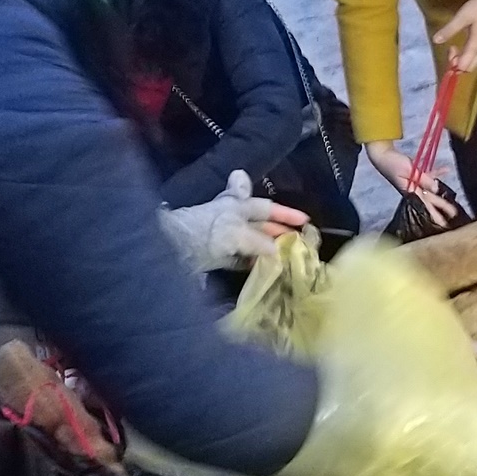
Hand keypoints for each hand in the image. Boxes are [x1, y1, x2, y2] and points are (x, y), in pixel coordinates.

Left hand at [158, 171, 309, 272]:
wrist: (171, 249)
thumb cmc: (205, 232)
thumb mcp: (236, 232)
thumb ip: (259, 240)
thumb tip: (276, 250)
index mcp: (237, 205)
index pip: (266, 207)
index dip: (285, 213)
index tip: (305, 220)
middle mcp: (231, 218)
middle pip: (260, 224)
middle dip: (279, 231)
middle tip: (301, 241)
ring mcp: (222, 238)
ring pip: (252, 241)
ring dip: (268, 248)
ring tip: (287, 257)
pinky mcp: (214, 257)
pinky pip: (239, 259)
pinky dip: (252, 264)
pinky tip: (263, 270)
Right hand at [366, 140, 457, 221]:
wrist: (383, 156)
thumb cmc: (393, 164)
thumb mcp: (409, 170)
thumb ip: (423, 179)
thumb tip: (436, 187)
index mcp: (411, 192)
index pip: (426, 206)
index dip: (435, 215)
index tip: (443, 224)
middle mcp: (414, 190)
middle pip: (431, 200)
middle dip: (442, 208)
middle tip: (454, 215)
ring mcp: (416, 183)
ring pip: (431, 191)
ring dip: (441, 196)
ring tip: (452, 204)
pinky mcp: (416, 174)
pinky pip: (429, 175)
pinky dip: (438, 172)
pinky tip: (447, 169)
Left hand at [432, 0, 476, 72]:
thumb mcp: (461, 17)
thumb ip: (449, 30)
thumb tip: (436, 40)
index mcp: (475, 46)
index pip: (464, 66)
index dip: (454, 63)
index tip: (450, 48)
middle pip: (469, 68)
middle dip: (458, 63)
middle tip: (451, 48)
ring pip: (474, 63)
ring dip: (463, 60)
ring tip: (457, 47)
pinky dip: (469, 56)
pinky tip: (465, 44)